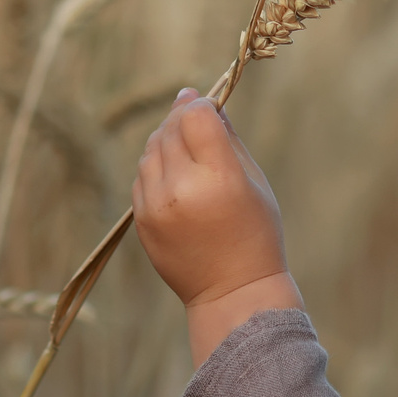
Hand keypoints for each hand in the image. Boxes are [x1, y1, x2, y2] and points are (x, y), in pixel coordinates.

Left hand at [132, 89, 301, 360]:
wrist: (232, 292)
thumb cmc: (255, 234)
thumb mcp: (255, 182)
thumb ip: (228, 139)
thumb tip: (206, 103)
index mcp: (218, 178)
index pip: (196, 117)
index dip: (200, 105)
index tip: (207, 105)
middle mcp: (182, 189)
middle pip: (169, 129)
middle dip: (181, 117)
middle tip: (195, 117)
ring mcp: (157, 206)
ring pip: (151, 149)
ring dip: (166, 139)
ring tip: (187, 148)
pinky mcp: (143, 220)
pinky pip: (142, 176)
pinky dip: (155, 166)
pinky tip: (175, 174)